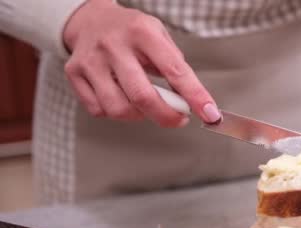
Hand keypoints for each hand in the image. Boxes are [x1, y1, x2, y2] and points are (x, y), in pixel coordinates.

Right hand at [62, 0, 220, 125]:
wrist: (90, 19)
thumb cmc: (132, 32)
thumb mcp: (159, 36)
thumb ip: (175, 66)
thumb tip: (191, 101)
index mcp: (142, 32)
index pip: (175, 71)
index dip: (195, 96)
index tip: (210, 114)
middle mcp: (114, 45)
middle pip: (143, 97)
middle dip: (166, 116)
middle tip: (178, 118)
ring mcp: (91, 60)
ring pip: (119, 109)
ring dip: (140, 116)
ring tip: (145, 103)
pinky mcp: (74, 73)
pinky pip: (100, 110)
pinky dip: (116, 112)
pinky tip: (122, 97)